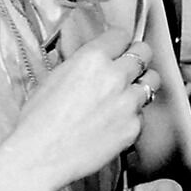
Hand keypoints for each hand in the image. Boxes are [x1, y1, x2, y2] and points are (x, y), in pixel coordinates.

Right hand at [6, 31, 160, 190]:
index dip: (119, 42)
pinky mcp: (133, 127)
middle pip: (144, 52)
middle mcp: (114, 76)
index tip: (118, 48)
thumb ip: (82, 63)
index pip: (121, 35)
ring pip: (152, 81)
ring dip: (141, 84)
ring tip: (127, 93)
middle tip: (129, 67)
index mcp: (92, 59)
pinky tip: (115, 121)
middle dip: (137, 58)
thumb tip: (95, 58)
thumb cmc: (38, 121)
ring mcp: (127, 102)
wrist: (39, 156)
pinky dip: (132, 115)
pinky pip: (142, 113)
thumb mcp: (54, 77)